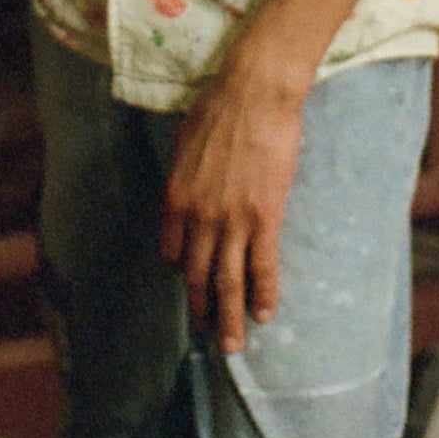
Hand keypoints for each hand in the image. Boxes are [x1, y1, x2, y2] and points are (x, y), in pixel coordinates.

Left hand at [162, 68, 304, 355]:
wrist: (253, 93)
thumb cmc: (218, 110)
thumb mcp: (183, 146)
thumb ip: (184, 180)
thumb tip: (187, 197)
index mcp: (175, 199)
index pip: (173, 252)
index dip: (183, 271)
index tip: (191, 280)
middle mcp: (199, 218)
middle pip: (198, 275)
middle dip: (202, 307)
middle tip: (207, 332)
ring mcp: (232, 220)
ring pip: (228, 281)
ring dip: (229, 316)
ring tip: (232, 344)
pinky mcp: (264, 217)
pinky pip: (263, 266)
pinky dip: (263, 294)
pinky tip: (264, 314)